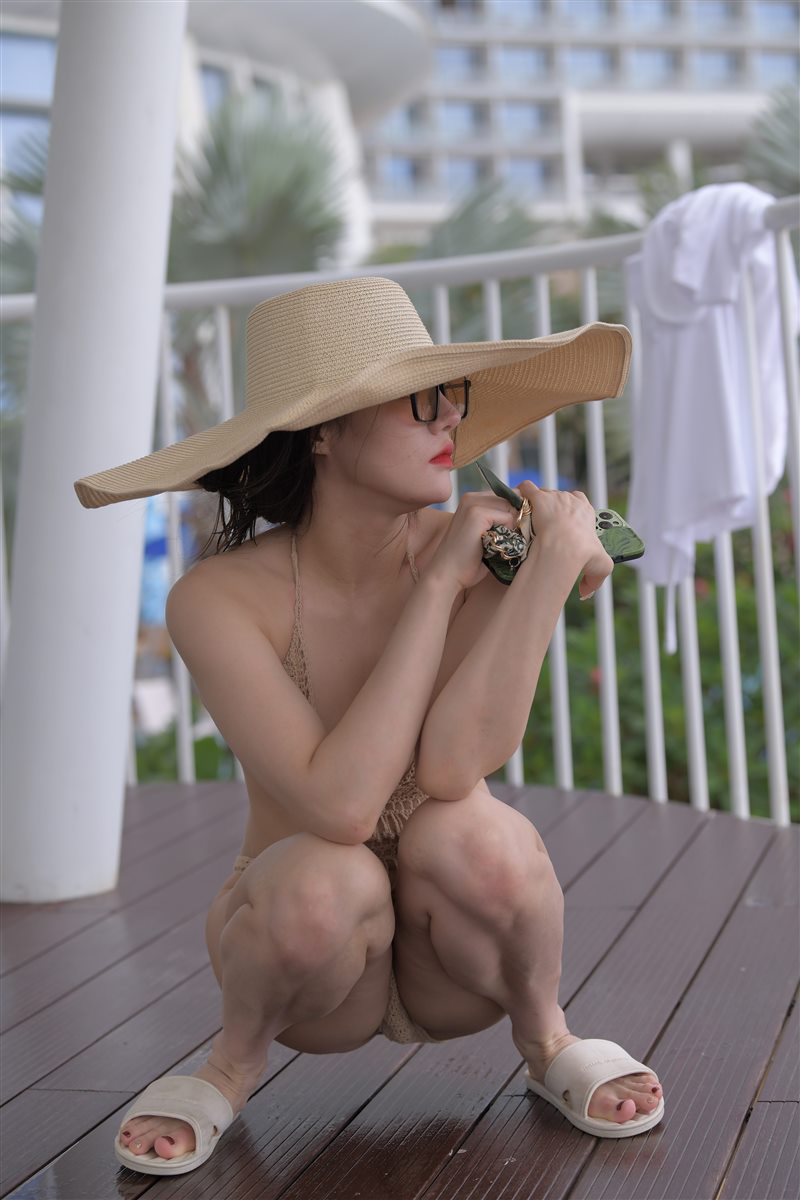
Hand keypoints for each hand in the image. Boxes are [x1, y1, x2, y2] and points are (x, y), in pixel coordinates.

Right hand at [431, 491, 520, 590]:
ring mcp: (473, 504)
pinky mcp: (477, 514)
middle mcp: (471, 497)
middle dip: (516, 521)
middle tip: (502, 542)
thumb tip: (526, 518)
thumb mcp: (486, 535)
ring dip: (511, 529)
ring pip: (512, 509)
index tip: (510, 533)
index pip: (508, 496)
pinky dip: (506, 534)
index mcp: (472, 500)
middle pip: (512, 501)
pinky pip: (508, 519)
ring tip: (495, 545)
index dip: (515, 515)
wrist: (447, 575)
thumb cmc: (468, 561)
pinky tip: (491, 546)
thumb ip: (501, 522)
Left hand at [516, 480, 613, 599]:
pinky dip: (521, 493)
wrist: (564, 547)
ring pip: (543, 494)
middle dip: (551, 508)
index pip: (579, 502)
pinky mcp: (538, 498)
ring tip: (527, 517)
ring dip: (535, 504)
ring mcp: (554, 496)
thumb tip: (584, 593)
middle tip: (542, 524)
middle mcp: (571, 499)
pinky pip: (527, 488)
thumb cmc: (584, 554)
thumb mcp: (600, 567)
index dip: (570, 511)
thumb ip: (593, 580)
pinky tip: (517, 502)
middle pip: (559, 498)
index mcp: (586, 511)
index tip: (563, 523)